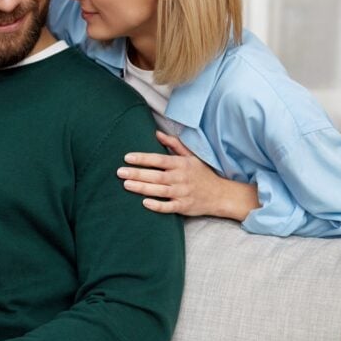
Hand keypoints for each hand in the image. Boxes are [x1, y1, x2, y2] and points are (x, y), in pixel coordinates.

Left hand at [117, 131, 259, 220]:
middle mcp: (181, 178)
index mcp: (181, 164)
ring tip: (126, 184)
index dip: (143, 158)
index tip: (127, 157)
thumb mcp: (191, 156)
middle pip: (156, 175)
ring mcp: (182, 193)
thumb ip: (173, 144)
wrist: (221, 195)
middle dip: (137, 173)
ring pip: (160, 190)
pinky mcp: (184, 207)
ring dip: (142, 188)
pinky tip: (145, 203)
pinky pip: (169, 207)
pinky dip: (158, 206)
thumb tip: (157, 133)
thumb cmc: (202, 174)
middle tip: (119, 172)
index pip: (159, 159)